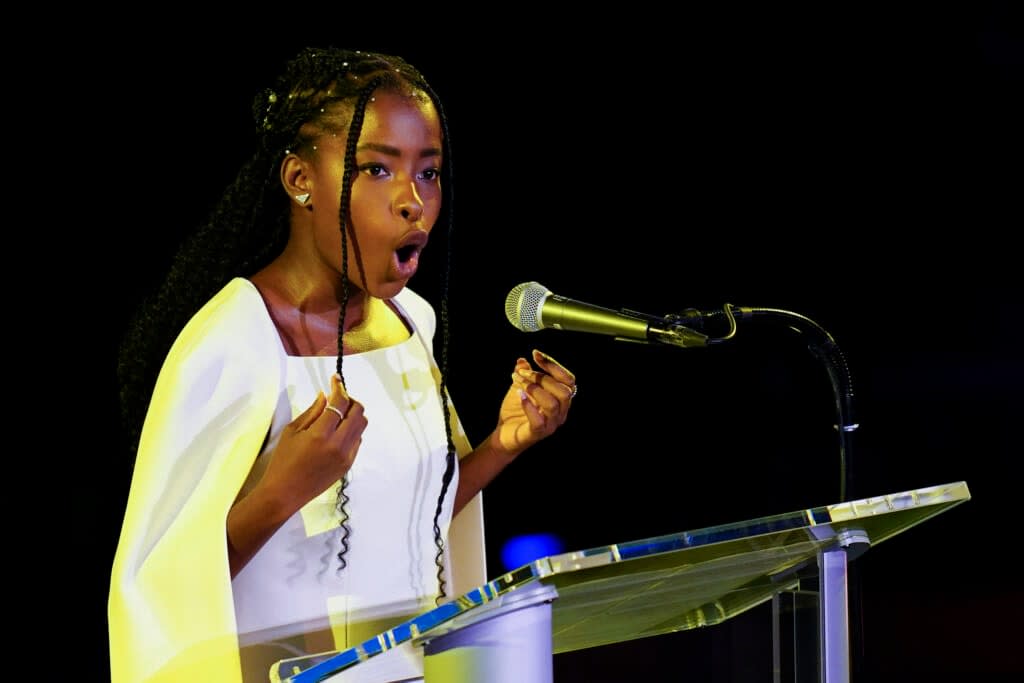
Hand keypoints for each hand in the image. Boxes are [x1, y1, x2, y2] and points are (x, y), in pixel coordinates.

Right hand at [259, 373, 366, 511]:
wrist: (284, 493)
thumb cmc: (282, 461)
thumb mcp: (292, 431)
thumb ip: (312, 411)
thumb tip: (325, 395)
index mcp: (321, 434)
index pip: (340, 402)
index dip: (339, 386)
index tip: (335, 378)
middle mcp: (338, 444)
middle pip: (358, 411)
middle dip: (350, 399)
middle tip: (338, 397)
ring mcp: (346, 455)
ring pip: (362, 425)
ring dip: (353, 414)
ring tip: (338, 413)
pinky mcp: (348, 464)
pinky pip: (358, 440)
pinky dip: (352, 430)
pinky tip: (337, 430)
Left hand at [494, 349, 575, 456]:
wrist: (503, 436)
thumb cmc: (515, 412)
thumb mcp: (519, 388)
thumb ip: (523, 374)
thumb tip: (522, 360)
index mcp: (561, 401)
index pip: (568, 380)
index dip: (553, 365)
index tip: (535, 354)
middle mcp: (560, 413)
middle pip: (564, 391)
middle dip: (542, 376)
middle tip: (522, 372)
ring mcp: (550, 425)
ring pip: (552, 404)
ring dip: (534, 388)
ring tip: (518, 381)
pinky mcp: (537, 434)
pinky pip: (538, 421)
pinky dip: (529, 406)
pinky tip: (519, 395)